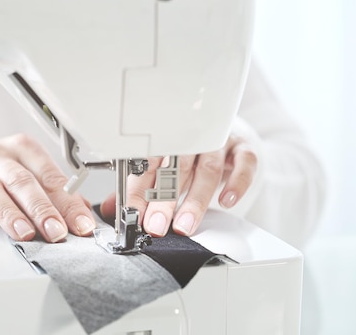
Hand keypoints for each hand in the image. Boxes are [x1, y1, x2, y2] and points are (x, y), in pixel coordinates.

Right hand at [0, 134, 96, 242]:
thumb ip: (53, 195)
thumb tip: (84, 217)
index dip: (66, 201)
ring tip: (20, 232)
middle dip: (41, 208)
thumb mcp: (28, 178)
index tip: (79, 224)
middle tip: (55, 232)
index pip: (48, 175)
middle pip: (21, 180)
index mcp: (21, 149)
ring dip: (5, 212)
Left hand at [100, 135, 257, 236]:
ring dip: (194, 199)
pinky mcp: (243, 147)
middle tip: (155, 225)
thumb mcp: (164, 166)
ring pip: (206, 169)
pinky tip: (226, 201)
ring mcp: (218, 142)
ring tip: (184, 225)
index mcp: (166, 142)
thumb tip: (110, 209)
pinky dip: (237, 182)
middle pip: (175, 169)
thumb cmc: (191, 153)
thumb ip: (138, 188)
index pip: (147, 165)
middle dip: (163, 200)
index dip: (139, 191)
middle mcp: (191, 139)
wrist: (230, 131)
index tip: (132, 216)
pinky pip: (245, 162)